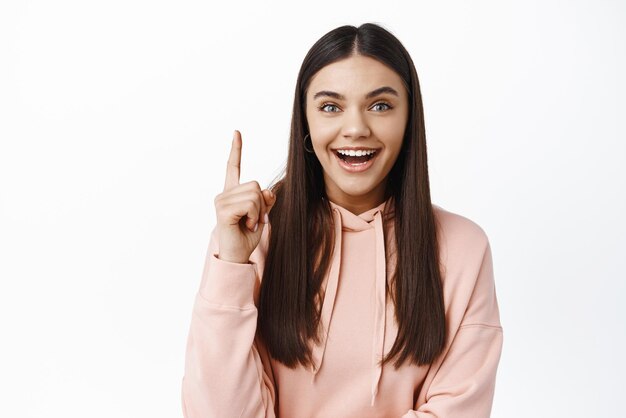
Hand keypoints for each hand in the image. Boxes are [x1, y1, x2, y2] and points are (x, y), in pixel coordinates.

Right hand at [214, 130, 275, 263]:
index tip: (237, 133)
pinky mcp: (223, 210)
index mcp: (232, 193)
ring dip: (259, 212)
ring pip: (254, 194)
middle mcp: (224, 194)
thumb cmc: (246, 237)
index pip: (233, 167)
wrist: (237, 256)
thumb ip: (265, 201)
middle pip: (255, 184)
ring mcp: (222, 201)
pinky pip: (250, 204)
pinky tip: (246, 225)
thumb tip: (268, 190)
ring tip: (249, 223)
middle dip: (262, 204)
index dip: (236, 150)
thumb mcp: (261, 216)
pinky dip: (255, 216)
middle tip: (254, 220)